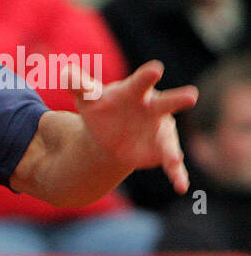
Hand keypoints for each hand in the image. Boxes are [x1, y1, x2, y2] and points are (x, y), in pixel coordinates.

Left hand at [69, 60, 198, 194]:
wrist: (112, 131)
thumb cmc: (102, 107)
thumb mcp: (88, 97)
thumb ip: (78, 85)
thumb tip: (64, 72)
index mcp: (135, 92)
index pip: (140, 82)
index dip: (146, 76)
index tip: (155, 69)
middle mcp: (153, 109)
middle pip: (166, 103)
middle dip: (177, 99)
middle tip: (190, 95)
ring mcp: (160, 129)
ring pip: (169, 139)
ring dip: (172, 149)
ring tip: (174, 159)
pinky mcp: (162, 150)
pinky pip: (171, 163)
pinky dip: (177, 174)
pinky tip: (181, 186)